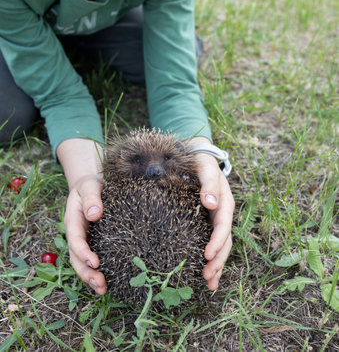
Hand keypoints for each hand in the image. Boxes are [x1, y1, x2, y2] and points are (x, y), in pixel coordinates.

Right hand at [64, 175, 106, 294]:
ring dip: (91, 278)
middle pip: (77, 258)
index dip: (83, 253)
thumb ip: (91, 198)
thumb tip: (95, 214)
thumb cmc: (90, 184)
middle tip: (100, 284)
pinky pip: (94, 260)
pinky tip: (109, 282)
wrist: (92, 185)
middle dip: (86, 273)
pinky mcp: (95, 243)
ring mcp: (85, 240)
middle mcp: (77, 234)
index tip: (95, 261)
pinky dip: (99, 272)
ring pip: (83, 263)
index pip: (76, 240)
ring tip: (103, 290)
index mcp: (73, 221)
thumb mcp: (90, 185)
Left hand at [189, 138, 234, 289]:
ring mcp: (215, 220)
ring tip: (209, 284)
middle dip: (218, 260)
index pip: (223, 225)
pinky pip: (210, 242)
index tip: (207, 254)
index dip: (217, 241)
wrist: (197, 155)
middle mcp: (222, 214)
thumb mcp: (205, 166)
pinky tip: (204, 274)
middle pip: (224, 241)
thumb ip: (209, 183)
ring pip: (220, 246)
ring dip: (216, 265)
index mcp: (224, 202)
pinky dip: (210, 258)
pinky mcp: (205, 223)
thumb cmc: (200, 160)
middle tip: (206, 277)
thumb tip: (210, 203)